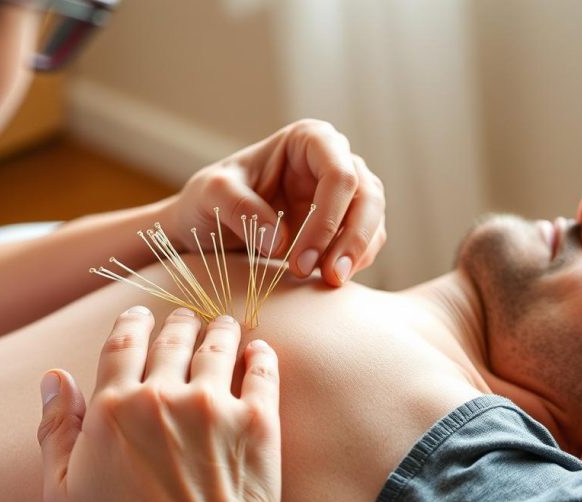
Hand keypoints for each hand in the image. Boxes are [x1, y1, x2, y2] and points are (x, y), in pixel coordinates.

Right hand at [37, 307, 281, 501]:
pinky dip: (260, 353)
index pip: (124, 341)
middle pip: (174, 336)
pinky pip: (262, 370)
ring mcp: (215, 405)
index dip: (132, 321)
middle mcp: (164, 394)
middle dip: (178, 322)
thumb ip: (56, 430)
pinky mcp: (257, 420)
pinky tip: (258, 348)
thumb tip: (54, 378)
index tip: (139, 315)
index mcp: (115, 406)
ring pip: (218, 344)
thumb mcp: (64, 492)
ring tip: (221, 325)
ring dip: (218, 329)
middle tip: (184, 320)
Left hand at [163, 119, 386, 286]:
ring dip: (357, 254)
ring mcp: (345, 191)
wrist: (208, 226)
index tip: (300, 260)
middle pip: (367, 196)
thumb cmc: (209, 200)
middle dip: (351, 240)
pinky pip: (366, 241)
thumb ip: (240, 209)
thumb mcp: (210, 195)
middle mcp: (335, 159)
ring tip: (329, 283)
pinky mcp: (345, 221)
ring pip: (373, 220)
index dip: (326, 218)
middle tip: (327, 277)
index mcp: (308, 139)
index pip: (339, 174)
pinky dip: (355, 262)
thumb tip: (280, 241)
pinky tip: (329, 279)